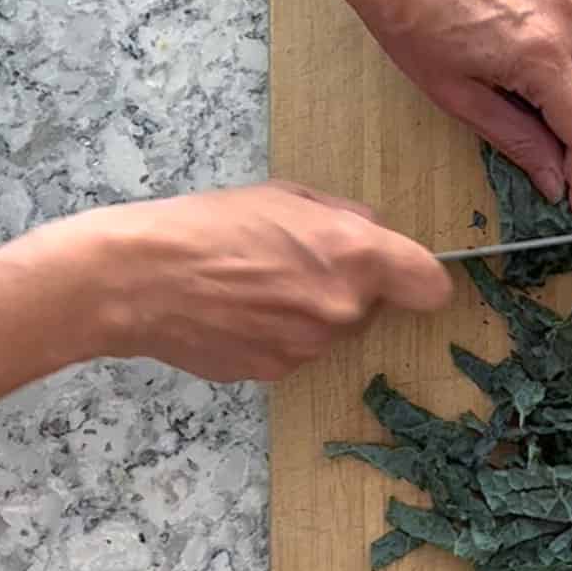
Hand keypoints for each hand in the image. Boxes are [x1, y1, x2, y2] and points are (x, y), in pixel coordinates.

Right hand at [84, 181, 450, 382]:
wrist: (140, 279)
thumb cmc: (210, 224)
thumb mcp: (284, 196)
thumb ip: (341, 216)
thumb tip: (371, 231)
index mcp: (355, 256)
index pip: (431, 285)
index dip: (421, 278)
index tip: (405, 274)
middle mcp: (343, 310)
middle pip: (375, 308)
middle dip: (350, 288)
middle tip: (297, 264)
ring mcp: (310, 348)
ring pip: (332, 331)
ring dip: (311, 313)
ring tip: (257, 286)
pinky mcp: (276, 374)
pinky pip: (294, 351)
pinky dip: (277, 335)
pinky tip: (238, 312)